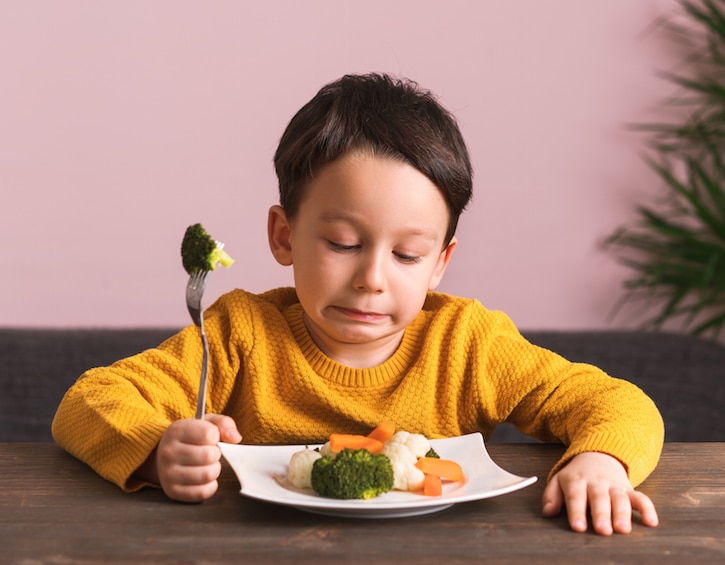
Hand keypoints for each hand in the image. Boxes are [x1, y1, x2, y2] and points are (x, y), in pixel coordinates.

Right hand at [152, 414, 241, 501]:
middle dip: (215, 454)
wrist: (165, 456)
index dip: (216, 436)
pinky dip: (209, 486)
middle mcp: (168, 452)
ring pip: (207, 475)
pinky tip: (203, 478)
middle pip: (209, 455)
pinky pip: (203, 492)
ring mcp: (168, 474)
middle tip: (208, 453)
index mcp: (176, 430)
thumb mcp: (205, 423)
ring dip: (214, 470)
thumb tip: (235, 438)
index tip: (210, 438)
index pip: (208, 433)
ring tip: (206, 464)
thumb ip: (223, 424)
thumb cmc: (190, 438)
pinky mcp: (173, 492)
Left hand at [542, 452, 658, 534]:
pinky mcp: (629, 489)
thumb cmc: (576, 476)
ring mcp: (614, 486)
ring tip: (623, 529)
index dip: (576, 512)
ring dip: (622, 514)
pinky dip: (648, 508)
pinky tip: (651, 522)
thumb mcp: (559, 481)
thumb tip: (547, 512)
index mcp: (576, 481)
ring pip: (620, 499)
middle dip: (601, 514)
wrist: (598, 455)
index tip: (578, 527)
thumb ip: (551, 496)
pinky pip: (641, 497)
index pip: (576, 497)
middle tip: (603, 530)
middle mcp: (596, 483)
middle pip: (599, 499)